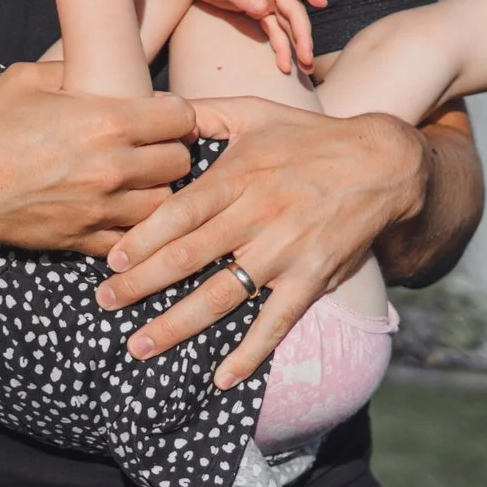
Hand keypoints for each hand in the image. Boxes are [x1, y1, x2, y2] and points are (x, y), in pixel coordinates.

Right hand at [0, 61, 198, 254]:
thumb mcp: (28, 77)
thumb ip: (76, 71)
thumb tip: (104, 67)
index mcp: (106, 121)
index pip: (181, 118)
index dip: (176, 114)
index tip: (164, 116)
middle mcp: (112, 167)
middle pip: (180, 163)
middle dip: (170, 152)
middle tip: (153, 147)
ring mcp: (99, 209)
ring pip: (164, 205)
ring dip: (156, 192)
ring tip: (138, 182)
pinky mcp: (82, 239)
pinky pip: (131, 240)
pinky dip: (131, 228)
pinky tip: (116, 213)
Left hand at [95, 95, 428, 385]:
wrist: (382, 163)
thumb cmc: (308, 136)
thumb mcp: (253, 112)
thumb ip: (202, 112)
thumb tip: (155, 109)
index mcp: (238, 177)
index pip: (180, 212)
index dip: (144, 238)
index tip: (112, 260)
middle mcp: (258, 216)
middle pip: (189, 257)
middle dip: (141, 285)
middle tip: (105, 304)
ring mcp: (286, 250)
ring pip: (223, 294)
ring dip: (178, 325)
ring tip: (140, 346)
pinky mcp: (312, 278)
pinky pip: (277, 321)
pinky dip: (250, 352)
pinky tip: (221, 377)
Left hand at [148, 0, 324, 74]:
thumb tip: (265, 8)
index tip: (321, 2)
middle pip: (292, 9)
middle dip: (302, 33)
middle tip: (306, 58)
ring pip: (286, 24)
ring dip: (296, 45)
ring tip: (303, 69)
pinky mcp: (257, 11)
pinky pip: (273, 31)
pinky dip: (280, 47)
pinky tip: (284, 65)